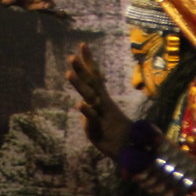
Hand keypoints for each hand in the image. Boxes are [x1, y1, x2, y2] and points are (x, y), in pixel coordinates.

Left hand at [66, 42, 133, 158]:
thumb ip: (91, 107)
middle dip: (81, 69)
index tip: (83, 44)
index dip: (88, 61)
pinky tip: (80, 105)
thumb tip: (84, 101)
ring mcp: (100, 114)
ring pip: (90, 97)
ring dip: (80, 85)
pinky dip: (87, 112)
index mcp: (101, 97)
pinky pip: (92, 118)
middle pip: (91, 83)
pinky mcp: (97, 128)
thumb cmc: (111, 131)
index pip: (94, 75)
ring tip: (68, 74)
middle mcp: (101, 102)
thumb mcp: (98, 116)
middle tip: (72, 57)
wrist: (127, 150)